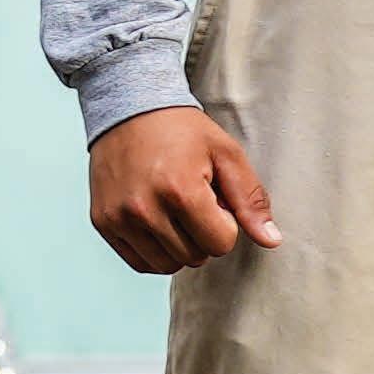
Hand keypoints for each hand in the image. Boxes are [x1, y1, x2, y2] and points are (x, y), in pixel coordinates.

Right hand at [89, 110, 280, 274]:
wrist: (129, 108)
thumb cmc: (182, 130)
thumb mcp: (226, 154)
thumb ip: (251, 200)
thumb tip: (271, 241)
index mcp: (180, 190)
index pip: (220, 244)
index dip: (225, 224)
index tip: (215, 199)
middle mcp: (144, 208)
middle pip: (194, 257)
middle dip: (203, 235)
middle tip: (194, 202)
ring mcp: (119, 217)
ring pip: (167, 266)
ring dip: (180, 246)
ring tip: (175, 212)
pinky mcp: (102, 222)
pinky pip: (140, 263)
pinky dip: (155, 252)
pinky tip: (158, 223)